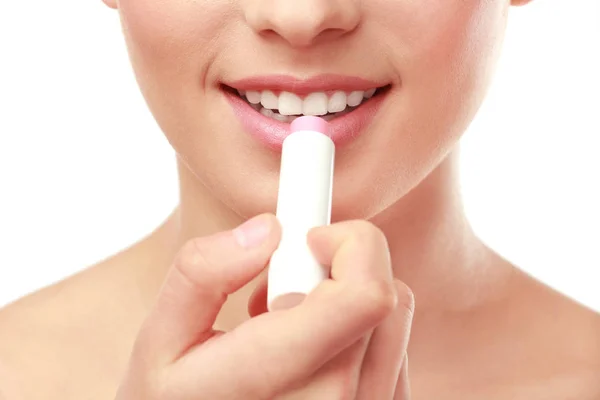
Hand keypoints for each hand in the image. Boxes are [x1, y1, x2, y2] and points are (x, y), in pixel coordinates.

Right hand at [115, 213, 413, 398]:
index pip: (365, 296)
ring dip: (347, 302)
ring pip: (395, 321)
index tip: (312, 239)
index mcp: (275, 378)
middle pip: (382, 298)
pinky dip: (359, 333)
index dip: (350, 245)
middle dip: (334, 270)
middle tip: (278, 291)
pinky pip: (394, 352)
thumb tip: (266, 230)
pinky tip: (311, 352)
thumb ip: (203, 274)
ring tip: (288, 326)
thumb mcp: (160, 341)